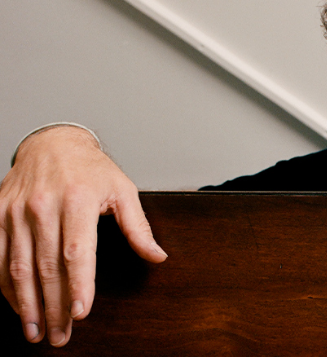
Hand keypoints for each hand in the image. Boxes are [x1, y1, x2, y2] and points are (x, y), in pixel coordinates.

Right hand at [0, 126, 166, 345]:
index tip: (80, 313)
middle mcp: (44, 206)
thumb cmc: (91, 169)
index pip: (78, 251)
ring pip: (18, 268)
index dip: (78, 285)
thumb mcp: (123, 189)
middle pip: (47, 266)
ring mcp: (16, 212)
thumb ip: (138, 226)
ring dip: (27, 305)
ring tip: (37, 331)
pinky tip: (18, 307)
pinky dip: (6, 288)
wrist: (52, 144)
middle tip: (61, 336)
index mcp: (79, 199)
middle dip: (53, 306)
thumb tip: (157, 256)